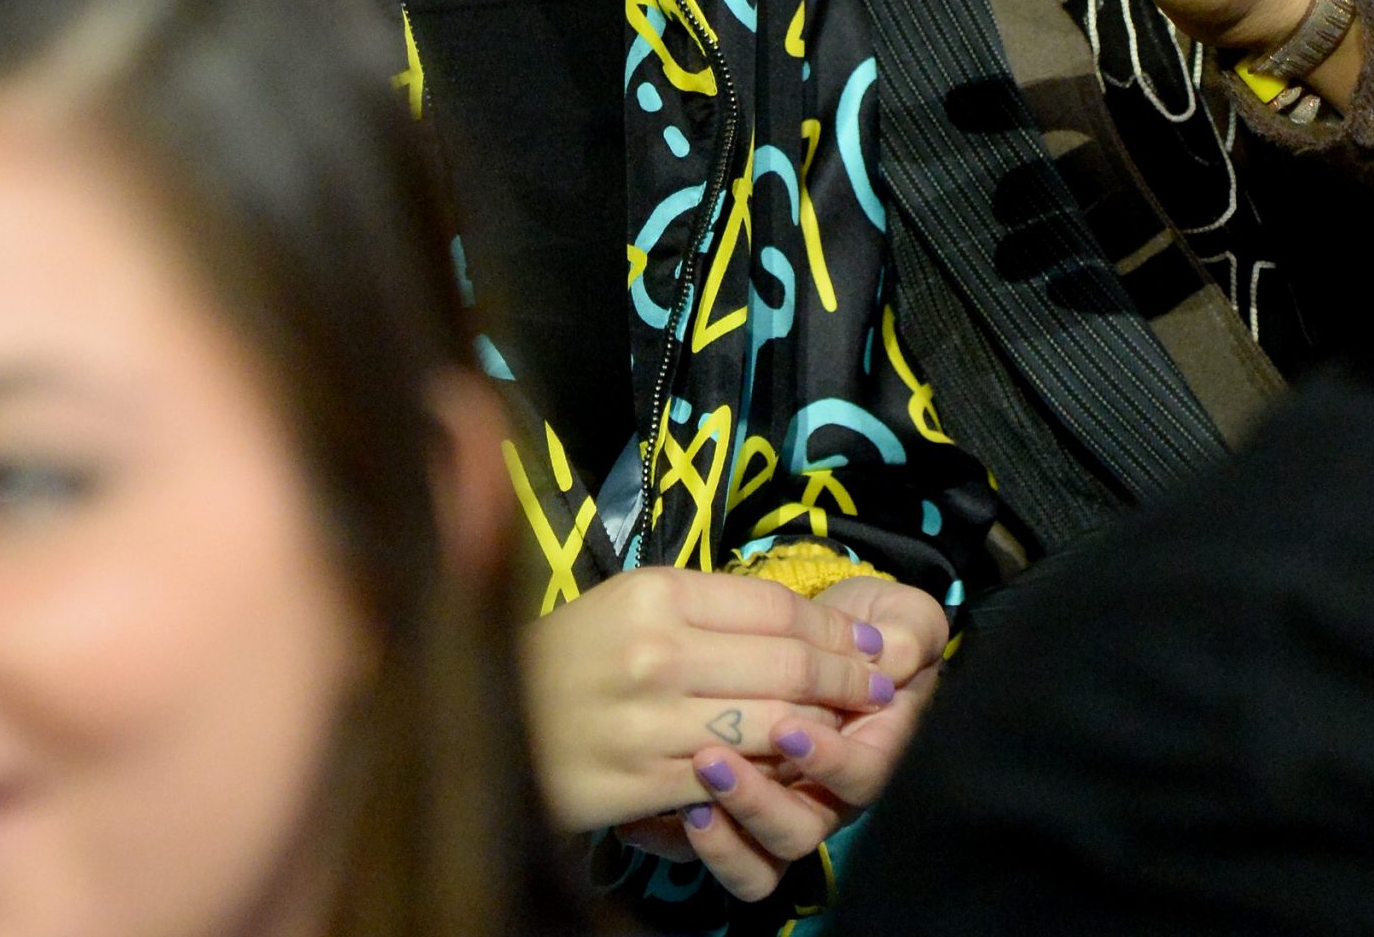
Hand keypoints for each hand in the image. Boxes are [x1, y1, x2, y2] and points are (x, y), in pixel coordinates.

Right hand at [520, 565, 898, 835]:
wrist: (489, 715)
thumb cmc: (569, 655)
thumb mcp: (628, 604)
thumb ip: (701, 606)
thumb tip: (788, 620)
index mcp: (656, 593)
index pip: (774, 607)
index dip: (834, 626)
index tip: (868, 640)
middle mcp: (659, 650)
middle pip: (786, 662)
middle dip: (848, 676)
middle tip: (884, 684)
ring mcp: (653, 720)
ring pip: (771, 722)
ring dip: (826, 727)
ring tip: (856, 727)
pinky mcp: (646, 781)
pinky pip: (732, 776)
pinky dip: (774, 772)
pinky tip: (798, 769)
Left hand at [621, 575, 949, 903]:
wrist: (818, 628)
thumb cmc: (866, 625)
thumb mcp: (899, 619)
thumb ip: (908, 637)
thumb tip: (891, 655)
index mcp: (867, 752)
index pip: (856, 779)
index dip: (827, 761)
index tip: (788, 728)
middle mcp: (821, 795)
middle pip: (796, 832)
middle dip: (757, 801)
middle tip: (714, 758)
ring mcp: (774, 807)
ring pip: (754, 860)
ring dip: (721, 828)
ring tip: (687, 786)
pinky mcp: (729, 809)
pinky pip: (709, 853)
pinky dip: (680, 843)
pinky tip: (652, 815)